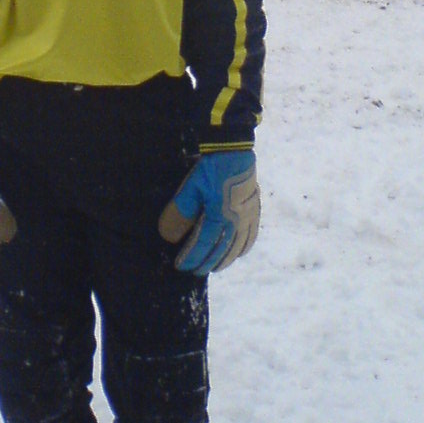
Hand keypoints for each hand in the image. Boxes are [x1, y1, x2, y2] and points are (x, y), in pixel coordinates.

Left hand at [159, 150, 258, 274]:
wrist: (235, 151)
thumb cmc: (211, 168)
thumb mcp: (191, 187)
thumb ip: (181, 211)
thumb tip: (169, 235)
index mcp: (220, 215)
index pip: (204, 244)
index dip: (192, 257)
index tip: (181, 266)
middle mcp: (237, 221)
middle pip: (221, 250)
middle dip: (207, 262)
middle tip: (196, 270)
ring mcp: (248, 217)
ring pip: (237, 247)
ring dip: (225, 259)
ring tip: (215, 267)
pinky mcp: (254, 210)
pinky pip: (251, 236)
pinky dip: (244, 248)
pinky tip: (238, 253)